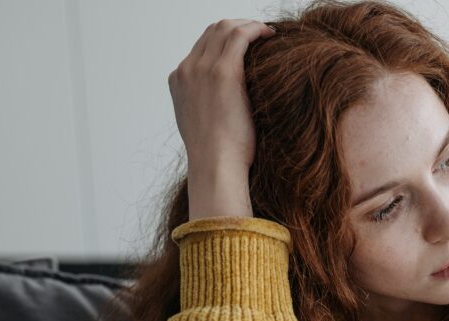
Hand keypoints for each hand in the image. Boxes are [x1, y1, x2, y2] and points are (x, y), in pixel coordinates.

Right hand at [168, 19, 274, 218]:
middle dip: (237, 27)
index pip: (201, 45)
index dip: (224, 39)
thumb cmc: (216, 156)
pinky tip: (270, 35)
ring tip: (266, 33)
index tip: (245, 44)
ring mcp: (202, 69)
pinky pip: (240, 36)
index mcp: (179, 81)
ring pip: (225, 28)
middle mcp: (187, 70)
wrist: (215, 166)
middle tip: (259, 34)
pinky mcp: (223, 72)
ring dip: (248, 26)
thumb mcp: (203, 125)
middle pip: (212, 31)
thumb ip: (206, 105)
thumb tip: (226, 103)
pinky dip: (256, 30)